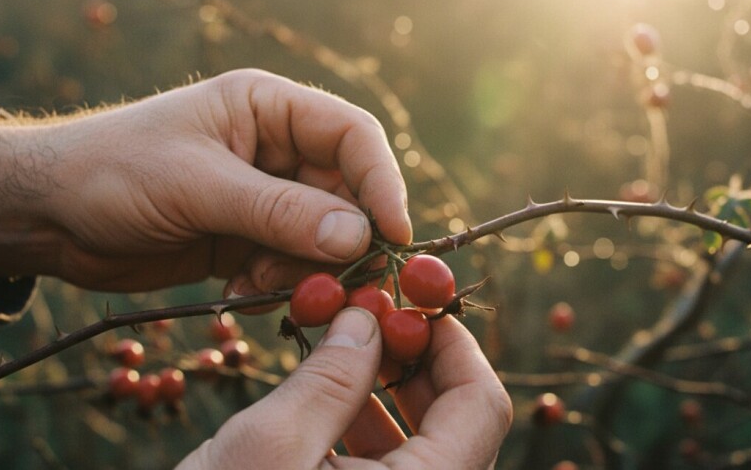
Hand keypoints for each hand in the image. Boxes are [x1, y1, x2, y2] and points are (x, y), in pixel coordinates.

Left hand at [0, 69, 410, 292]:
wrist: (46, 215)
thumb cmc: (113, 173)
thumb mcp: (197, 186)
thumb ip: (279, 212)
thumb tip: (360, 236)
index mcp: (267, 108)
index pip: (350, 136)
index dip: (380, 183)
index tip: (394, 237)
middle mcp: (274, 150)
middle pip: (345, 194)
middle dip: (343, 241)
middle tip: (337, 285)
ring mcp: (261, 197)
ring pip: (320, 238)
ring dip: (306, 270)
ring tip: (263, 285)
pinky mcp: (244, 239)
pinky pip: (287, 266)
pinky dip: (277, 285)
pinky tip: (240, 290)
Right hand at [175, 308, 512, 468]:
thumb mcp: (269, 445)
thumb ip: (329, 376)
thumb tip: (366, 316)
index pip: (481, 407)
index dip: (454, 344)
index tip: (413, 302)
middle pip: (460, 424)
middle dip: (418, 362)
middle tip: (375, 318)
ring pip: (426, 449)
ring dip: (391, 391)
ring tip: (346, 348)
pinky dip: (369, 429)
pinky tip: (330, 398)